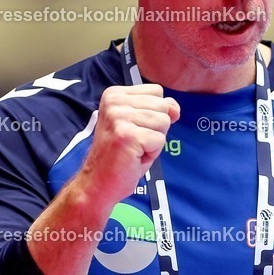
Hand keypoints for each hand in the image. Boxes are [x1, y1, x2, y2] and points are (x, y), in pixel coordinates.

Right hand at [77, 84, 179, 207]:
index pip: (156, 91)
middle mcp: (114, 101)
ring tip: (135, 149)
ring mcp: (119, 117)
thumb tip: (175, 109)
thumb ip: (158, 109)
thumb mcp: (140, 124)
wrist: (98, 183)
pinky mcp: (127, 135)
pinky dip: (152, 153)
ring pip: (164, 122)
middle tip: (135, 142)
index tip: (135, 129)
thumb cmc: (120, 155)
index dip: (154, 113)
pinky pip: (159, 140)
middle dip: (156, 128)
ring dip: (154, 141)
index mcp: (115, 94)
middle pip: (162, 106)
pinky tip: (134, 157)